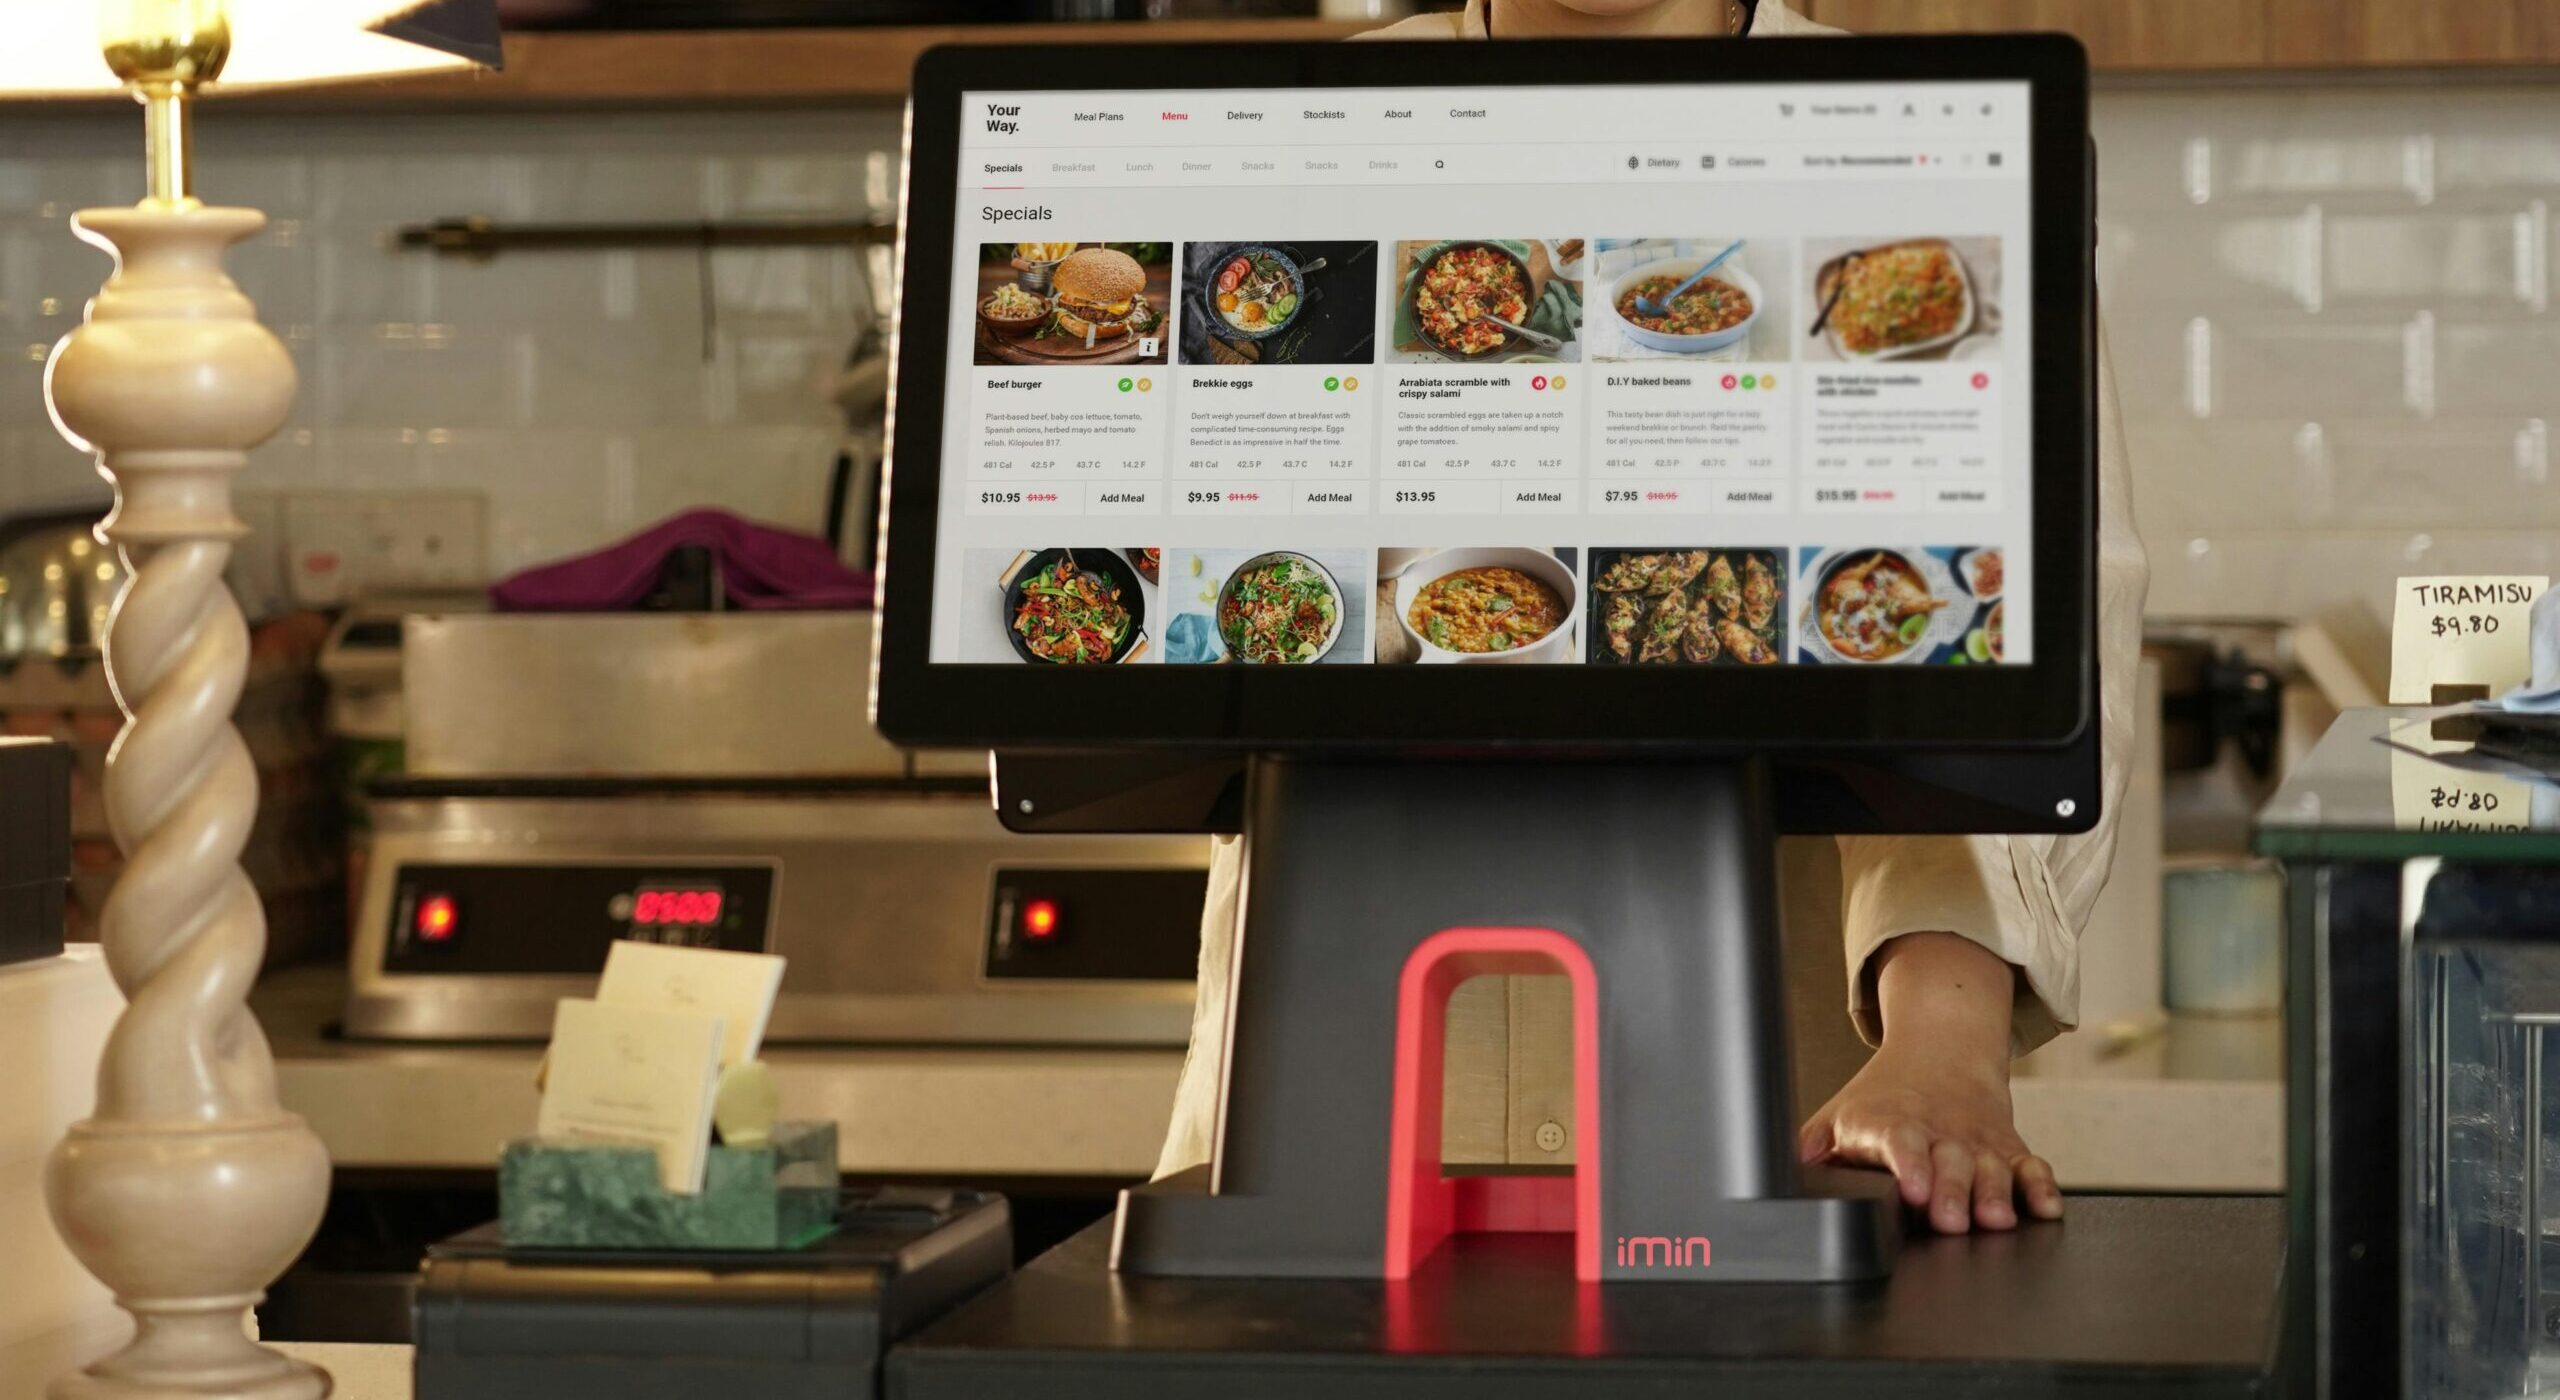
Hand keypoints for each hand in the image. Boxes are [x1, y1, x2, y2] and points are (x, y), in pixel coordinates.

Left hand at [1796, 931, 2063, 1233]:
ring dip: (1995, 1194)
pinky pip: (2031, 1166)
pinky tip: (2046, 1208)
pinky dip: (2041, 1187)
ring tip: (1994, 1220)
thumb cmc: (1884, 1096)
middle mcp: (1939, 1132)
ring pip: (1992, 1168)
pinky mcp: (2009, 1148)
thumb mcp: (1841, 1113)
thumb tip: (1777, 1168)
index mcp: (1892, 1123)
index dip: (1907, 1165)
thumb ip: (1814, 1145)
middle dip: (1951, 1191)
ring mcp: (1976, 1141)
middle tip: (1949, 1220)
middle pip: (1949, 1162)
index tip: (1911, 1190)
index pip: (1898, 1141)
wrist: (1942, 1047)